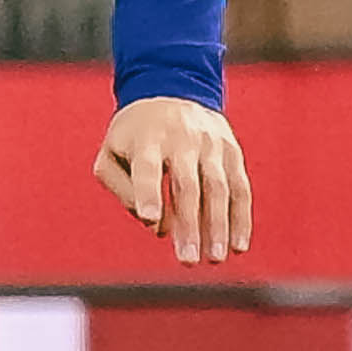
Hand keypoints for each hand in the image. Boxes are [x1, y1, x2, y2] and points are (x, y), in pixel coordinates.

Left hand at [93, 96, 251, 265]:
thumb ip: (123, 191)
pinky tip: (238, 246)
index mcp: (147, 139)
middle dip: (189, 224)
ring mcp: (211, 144)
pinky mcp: (231, 151)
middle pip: (188, 184)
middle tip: (186, 261)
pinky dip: (241, 217)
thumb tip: (154, 226)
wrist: (172, 89)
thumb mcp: (111, 154)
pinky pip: (240, 187)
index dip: (148, 192)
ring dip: (218, 226)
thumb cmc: (135, 136)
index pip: (148, 168)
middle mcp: (182, 139)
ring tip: (214, 258)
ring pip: (218, 187)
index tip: (149, 219)